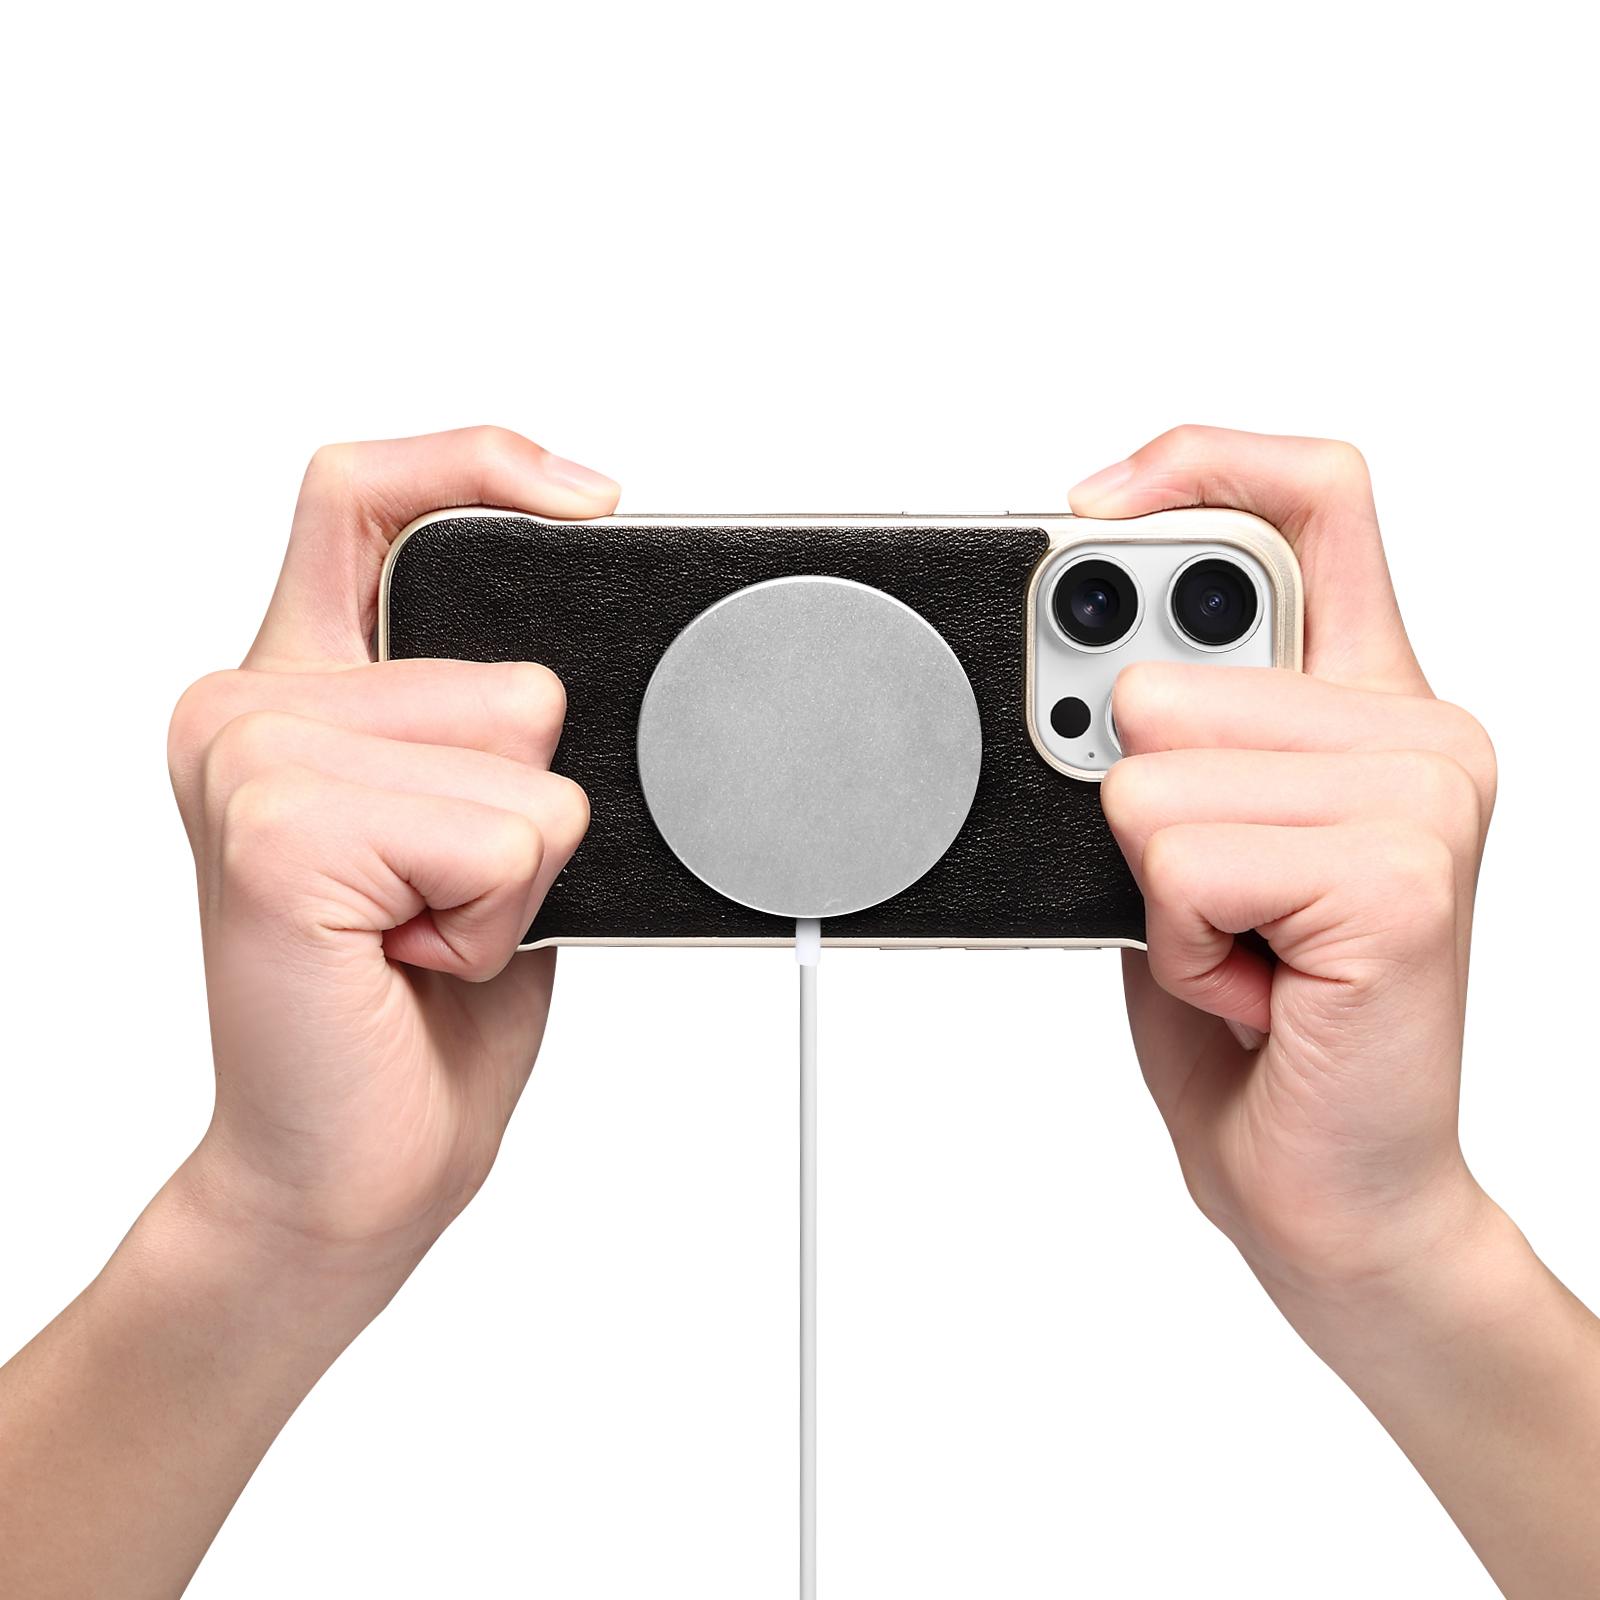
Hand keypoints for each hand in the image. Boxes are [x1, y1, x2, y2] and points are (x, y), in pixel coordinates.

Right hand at [166, 426, 619, 1270]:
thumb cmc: (422, 1003)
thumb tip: (607, 662)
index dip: (479, 464)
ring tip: (428, 928)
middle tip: (450, 889)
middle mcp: (254, 707)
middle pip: (515, 665)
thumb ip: (500, 724)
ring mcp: (248, 757)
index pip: (366, 496)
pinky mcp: (273, 832)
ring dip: (519, 870)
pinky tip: (411, 960)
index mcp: (306, 686)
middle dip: (537, 795)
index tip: (593, 503)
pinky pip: (503, 830)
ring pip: (524, 746)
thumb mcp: (484, 830)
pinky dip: (500, 915)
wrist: (354, 1159)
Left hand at [1074, 426, 1496, 1293]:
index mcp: (1362, 698)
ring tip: (1232, 944)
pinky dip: (1174, 940)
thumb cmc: (1251, 1011)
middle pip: (1162, 673)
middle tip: (1201, 884)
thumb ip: (1168, 734)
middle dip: (1128, 796)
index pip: (1312, 495)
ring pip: (1148, 772)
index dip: (1197, 462)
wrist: (1323, 1176)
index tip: (1086, 509)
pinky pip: (1179, 856)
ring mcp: (1423, 797)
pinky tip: (1249, 986)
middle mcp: (1414, 730)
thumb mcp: (1186, 841)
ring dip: (1152, 887)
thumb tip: (1087, 663)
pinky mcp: (1401, 878)